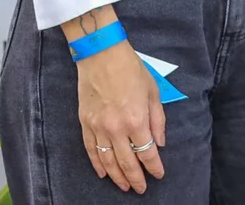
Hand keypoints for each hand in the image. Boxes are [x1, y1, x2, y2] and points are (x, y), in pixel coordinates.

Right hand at [76, 40, 164, 193]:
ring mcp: (98, 127)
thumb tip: (160, 143)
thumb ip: (158, 120)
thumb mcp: (153, 91)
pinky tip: (104, 174)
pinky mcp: (85, 124)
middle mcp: (116, 128)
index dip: (154, 166)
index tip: (159, 175)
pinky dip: (97, 164)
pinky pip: (91, 150)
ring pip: (107, 160)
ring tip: (125, 186)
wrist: (101, 55)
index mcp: (136, 119)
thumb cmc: (131, 69)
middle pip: (127, 161)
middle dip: (136, 178)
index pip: (146, 152)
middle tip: (142, 188)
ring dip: (117, 176)